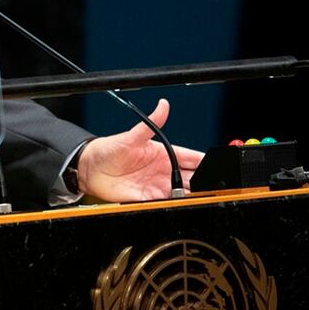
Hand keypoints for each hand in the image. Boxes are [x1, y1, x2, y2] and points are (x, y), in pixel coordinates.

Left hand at [77, 99, 203, 202]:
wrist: (89, 168)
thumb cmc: (109, 149)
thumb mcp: (131, 135)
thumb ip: (150, 123)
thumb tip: (163, 105)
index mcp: (164, 153)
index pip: (192, 158)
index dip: (206, 162)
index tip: (219, 166)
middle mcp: (163, 170)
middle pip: (192, 177)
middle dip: (203, 181)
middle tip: (212, 185)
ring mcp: (156, 185)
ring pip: (182, 192)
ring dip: (191, 194)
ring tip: (198, 194)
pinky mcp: (147, 198)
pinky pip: (165, 203)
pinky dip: (173, 204)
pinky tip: (178, 202)